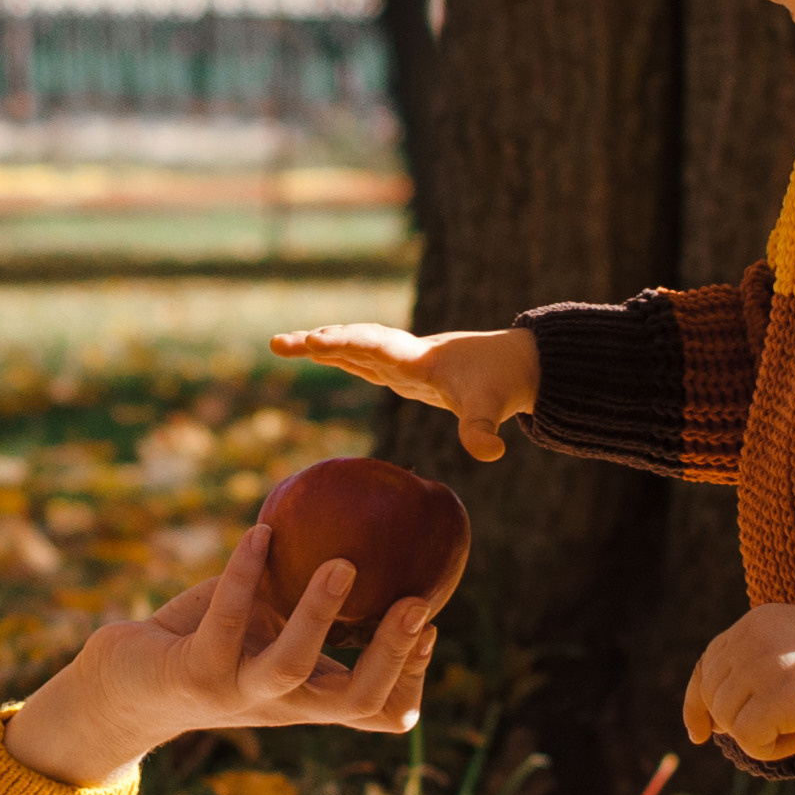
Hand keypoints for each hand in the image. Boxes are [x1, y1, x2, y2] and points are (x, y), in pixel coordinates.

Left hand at [4, 524, 436, 785]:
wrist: (121, 688)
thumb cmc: (204, 645)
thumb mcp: (267, 623)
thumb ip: (306, 595)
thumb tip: (356, 527)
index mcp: (309, 699)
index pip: (382, 711)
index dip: (415, 676)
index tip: (430, 620)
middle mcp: (281, 705)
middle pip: (358, 703)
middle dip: (395, 656)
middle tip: (418, 605)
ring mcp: (236, 693)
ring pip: (292, 668)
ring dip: (319, 614)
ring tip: (341, 564)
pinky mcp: (193, 672)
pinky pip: (225, 622)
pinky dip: (244, 575)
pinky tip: (258, 533)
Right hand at [270, 324, 538, 461]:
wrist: (514, 364)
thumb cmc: (499, 386)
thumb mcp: (490, 409)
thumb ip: (482, 431)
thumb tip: (490, 453)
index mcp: (417, 359)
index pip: (375, 346)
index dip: (346, 344)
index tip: (315, 341)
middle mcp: (403, 354)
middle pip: (354, 341)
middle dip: (319, 342)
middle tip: (280, 343)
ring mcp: (399, 359)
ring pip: (353, 346)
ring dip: (319, 343)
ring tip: (280, 344)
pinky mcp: (400, 368)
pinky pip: (360, 356)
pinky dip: (335, 352)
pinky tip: (314, 350)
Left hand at [682, 604, 794, 762]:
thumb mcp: (791, 657)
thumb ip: (754, 671)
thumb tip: (713, 722)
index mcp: (755, 624)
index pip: (707, 665)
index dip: (697, 703)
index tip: (700, 734)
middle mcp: (754, 638)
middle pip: (716, 697)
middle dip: (736, 724)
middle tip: (778, 729)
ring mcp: (768, 664)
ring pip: (729, 720)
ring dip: (759, 737)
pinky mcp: (786, 694)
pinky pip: (750, 738)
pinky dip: (769, 750)